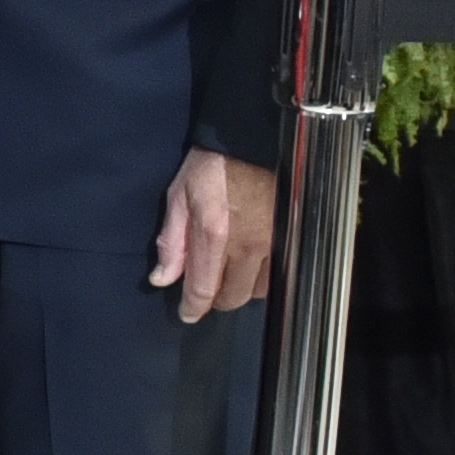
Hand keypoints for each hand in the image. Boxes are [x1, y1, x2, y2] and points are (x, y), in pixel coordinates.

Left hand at [153, 144, 274, 321]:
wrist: (254, 140)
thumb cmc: (211, 165)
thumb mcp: (179, 195)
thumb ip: (172, 240)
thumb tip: (162, 279)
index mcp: (214, 233)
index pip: (204, 288)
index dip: (193, 308)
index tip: (186, 314)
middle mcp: (248, 244)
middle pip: (234, 296)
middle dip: (216, 299)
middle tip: (206, 289)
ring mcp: (275, 241)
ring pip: (258, 289)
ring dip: (241, 288)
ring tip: (228, 275)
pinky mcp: (292, 236)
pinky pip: (278, 273)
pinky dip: (262, 277)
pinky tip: (250, 266)